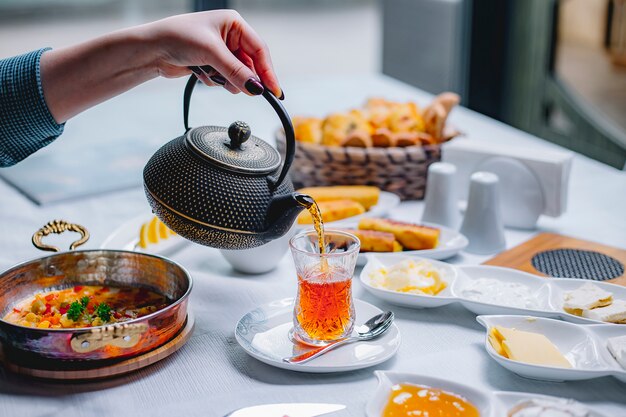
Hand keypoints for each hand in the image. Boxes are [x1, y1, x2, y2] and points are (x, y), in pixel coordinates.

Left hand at [40, 10, 281, 123]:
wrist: (150, 49)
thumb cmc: (176, 37)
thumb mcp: (212, 54)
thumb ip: (237, 72)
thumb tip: (257, 88)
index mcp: (234, 23)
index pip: (259, 50)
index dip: (268, 72)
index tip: (274, 91)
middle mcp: (229, 35)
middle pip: (249, 65)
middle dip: (241, 78)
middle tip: (240, 89)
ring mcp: (219, 50)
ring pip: (236, 75)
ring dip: (225, 80)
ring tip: (210, 75)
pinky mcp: (210, 63)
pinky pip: (223, 78)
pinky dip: (214, 80)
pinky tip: (199, 73)